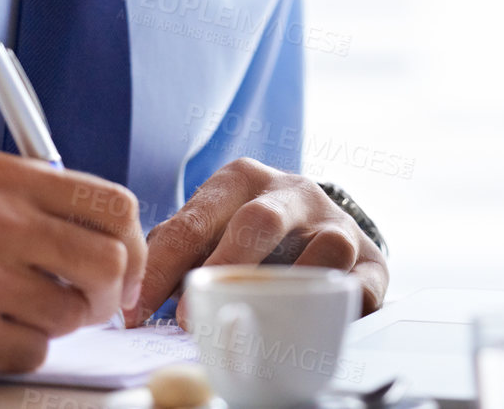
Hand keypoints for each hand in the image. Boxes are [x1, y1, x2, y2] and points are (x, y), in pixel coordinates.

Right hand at [0, 152, 146, 380]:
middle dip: (109, 293)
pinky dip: (19, 350)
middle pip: (110, 261)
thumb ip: (37, 202)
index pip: (114, 204)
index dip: (133, 243)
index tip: (127, 267)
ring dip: (56, 323)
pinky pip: (34, 351)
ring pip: (73, 312)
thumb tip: (112, 233)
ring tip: (15, 313)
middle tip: (90, 305)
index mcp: (4, 176)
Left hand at [121, 158, 386, 326]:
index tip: (134, 312)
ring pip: (325, 246)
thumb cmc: (251, 232)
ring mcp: (335, 223)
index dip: (161, 268)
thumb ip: (177, 249)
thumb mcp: (212, 225)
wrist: (324, 221)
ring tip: (260, 321)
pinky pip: (361, 283)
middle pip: (259, 221)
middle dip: (224, 269)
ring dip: (290, 287)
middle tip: (189, 318)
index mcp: (241, 179)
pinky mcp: (371, 260)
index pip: (193, 219)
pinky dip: (341, 305)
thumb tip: (132, 292)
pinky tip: (315, 324)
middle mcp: (292, 191)